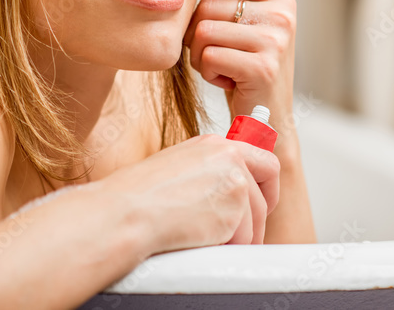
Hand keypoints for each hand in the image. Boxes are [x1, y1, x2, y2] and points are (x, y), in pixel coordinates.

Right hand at [96, 134, 280, 253]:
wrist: (127, 211)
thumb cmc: (139, 195)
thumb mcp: (179, 168)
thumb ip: (208, 173)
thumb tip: (225, 193)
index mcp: (214, 145)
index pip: (262, 159)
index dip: (267, 186)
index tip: (263, 202)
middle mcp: (229, 158)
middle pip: (265, 193)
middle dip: (257, 219)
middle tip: (244, 234)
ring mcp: (235, 182)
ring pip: (256, 220)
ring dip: (239, 238)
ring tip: (211, 242)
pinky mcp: (234, 211)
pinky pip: (243, 240)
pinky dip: (227, 249)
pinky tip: (203, 244)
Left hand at [183, 0, 296, 129]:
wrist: (268, 123)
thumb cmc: (253, 71)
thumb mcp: (254, 24)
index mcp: (277, 0)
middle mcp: (281, 14)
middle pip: (206, 9)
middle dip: (202, 39)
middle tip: (226, 59)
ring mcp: (275, 39)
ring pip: (203, 33)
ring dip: (203, 59)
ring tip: (229, 71)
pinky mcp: (262, 63)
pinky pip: (208, 56)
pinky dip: (210, 74)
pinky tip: (232, 83)